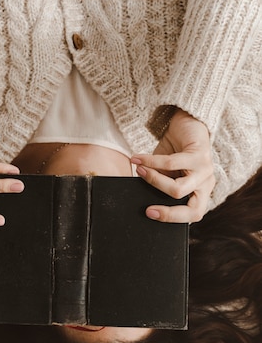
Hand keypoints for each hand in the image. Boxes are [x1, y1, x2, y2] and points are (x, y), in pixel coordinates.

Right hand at [131, 108, 215, 222]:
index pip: (193, 215)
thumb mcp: (165, 173)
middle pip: (193, 210)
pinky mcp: (201, 155)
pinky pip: (171, 164)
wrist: (186, 123)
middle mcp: (207, 184)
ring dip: (154, 182)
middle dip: (168, 213)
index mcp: (200, 192)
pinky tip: (136, 158)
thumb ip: (158, 184)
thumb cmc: (173, 151)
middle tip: (148, 210)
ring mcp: (206, 171)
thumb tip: (140, 195)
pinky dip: (149, 162)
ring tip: (138, 171)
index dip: (172, 219)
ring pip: (179, 189)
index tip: (149, 213)